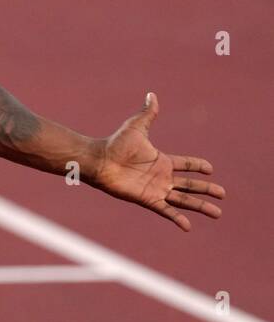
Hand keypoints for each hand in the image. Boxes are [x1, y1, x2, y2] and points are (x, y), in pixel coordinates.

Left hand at [91, 92, 224, 230]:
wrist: (99, 160)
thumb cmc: (115, 144)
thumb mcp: (136, 127)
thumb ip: (148, 114)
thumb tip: (151, 95)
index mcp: (161, 160)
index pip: (186, 164)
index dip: (198, 166)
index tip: (210, 169)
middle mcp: (161, 176)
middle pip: (191, 184)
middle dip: (207, 189)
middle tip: (223, 195)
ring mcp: (156, 189)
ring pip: (184, 200)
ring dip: (200, 206)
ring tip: (217, 213)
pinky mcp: (148, 199)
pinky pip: (166, 211)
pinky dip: (177, 219)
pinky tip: (188, 226)